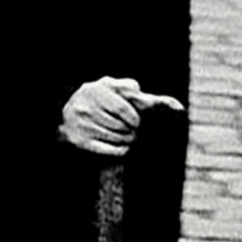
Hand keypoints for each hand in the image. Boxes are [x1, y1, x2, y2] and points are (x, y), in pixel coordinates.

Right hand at [59, 74, 183, 157]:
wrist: (62, 113)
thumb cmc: (98, 99)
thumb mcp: (116, 89)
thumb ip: (142, 95)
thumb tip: (179, 107)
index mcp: (98, 89)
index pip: (124, 109)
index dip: (135, 119)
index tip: (137, 122)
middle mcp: (87, 106)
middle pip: (121, 126)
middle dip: (132, 131)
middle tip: (134, 131)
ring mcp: (82, 125)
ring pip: (117, 139)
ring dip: (127, 141)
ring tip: (127, 138)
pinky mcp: (80, 141)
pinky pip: (108, 151)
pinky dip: (120, 151)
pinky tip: (122, 147)